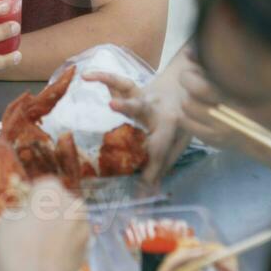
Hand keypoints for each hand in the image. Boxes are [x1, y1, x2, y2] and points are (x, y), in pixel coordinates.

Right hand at [0, 179, 88, 270]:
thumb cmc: (17, 249)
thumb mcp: (3, 224)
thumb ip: (15, 214)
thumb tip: (20, 218)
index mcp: (52, 190)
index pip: (41, 185)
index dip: (29, 197)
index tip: (21, 209)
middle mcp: (73, 204)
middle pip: (58, 202)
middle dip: (46, 211)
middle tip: (29, 227)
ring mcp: (84, 227)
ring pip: (67, 221)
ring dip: (56, 227)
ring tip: (38, 245)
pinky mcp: (87, 249)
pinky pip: (72, 239)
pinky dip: (63, 244)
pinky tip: (48, 257)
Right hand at [83, 46, 218, 182]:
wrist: (184, 88)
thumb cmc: (180, 122)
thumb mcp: (178, 144)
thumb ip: (161, 166)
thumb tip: (146, 194)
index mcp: (168, 125)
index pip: (159, 147)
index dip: (152, 169)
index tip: (143, 189)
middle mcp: (154, 108)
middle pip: (141, 107)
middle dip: (127, 107)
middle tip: (111, 105)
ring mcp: (143, 96)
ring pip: (128, 89)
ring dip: (110, 84)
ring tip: (91, 81)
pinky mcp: (133, 89)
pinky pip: (116, 81)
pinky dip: (102, 76)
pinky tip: (86, 76)